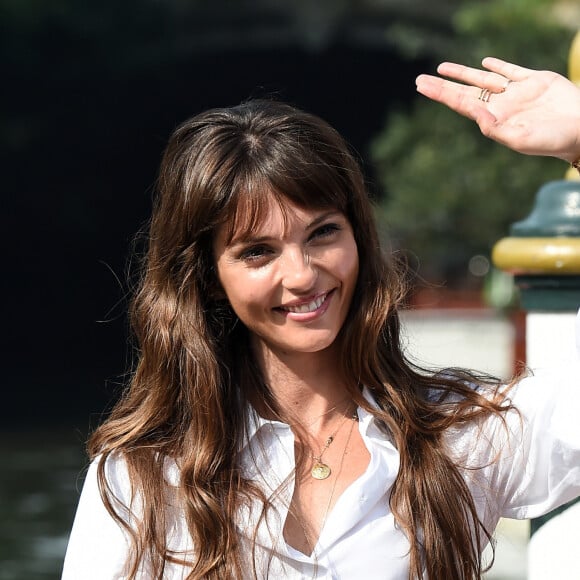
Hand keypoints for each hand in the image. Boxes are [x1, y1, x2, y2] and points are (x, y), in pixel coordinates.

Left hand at [415, 57, 579, 163]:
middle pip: (465, 92)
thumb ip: (494, 128)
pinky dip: (498, 67)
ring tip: (442, 68)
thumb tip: (474, 114)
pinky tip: (484, 63)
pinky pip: (512, 71)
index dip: (441, 94)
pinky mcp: (536, 81)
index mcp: (494, 119)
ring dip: (463, 73)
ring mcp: (517, 93)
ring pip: (483, 79)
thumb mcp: (518, 139)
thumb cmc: (551, 140)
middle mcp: (501, 105)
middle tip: (420, 80)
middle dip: (443, 85)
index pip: (461, 104)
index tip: (422, 87)